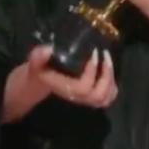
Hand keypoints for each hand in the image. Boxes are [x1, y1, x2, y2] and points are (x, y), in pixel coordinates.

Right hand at [2, 45, 116, 122]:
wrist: (40, 80)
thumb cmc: (40, 70)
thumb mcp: (35, 62)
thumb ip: (38, 57)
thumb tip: (48, 49)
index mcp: (65, 89)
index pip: (83, 87)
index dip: (92, 72)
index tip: (94, 52)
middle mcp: (77, 97)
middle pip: (98, 95)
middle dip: (106, 75)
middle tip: (105, 55)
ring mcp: (85, 99)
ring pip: (105, 97)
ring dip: (111, 79)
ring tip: (108, 60)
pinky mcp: (90, 96)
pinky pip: (107, 97)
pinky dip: (112, 86)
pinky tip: (108, 71)